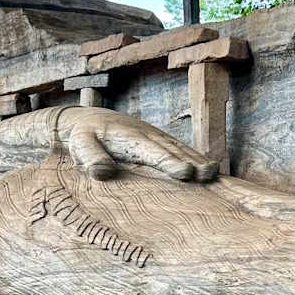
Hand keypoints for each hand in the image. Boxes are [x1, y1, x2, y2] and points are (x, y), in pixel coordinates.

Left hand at [57, 107, 217, 182]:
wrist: (87, 120)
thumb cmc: (82, 137)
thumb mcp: (80, 146)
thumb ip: (91, 158)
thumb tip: (102, 172)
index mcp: (129, 138)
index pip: (152, 152)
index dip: (169, 162)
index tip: (185, 173)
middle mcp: (147, 135)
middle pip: (173, 150)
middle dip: (192, 161)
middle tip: (209, 174)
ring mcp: (155, 137)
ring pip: (179, 148)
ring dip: (197, 159)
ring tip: (213, 172)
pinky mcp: (158, 141)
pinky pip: (179, 148)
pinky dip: (194, 156)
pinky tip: (206, 167)